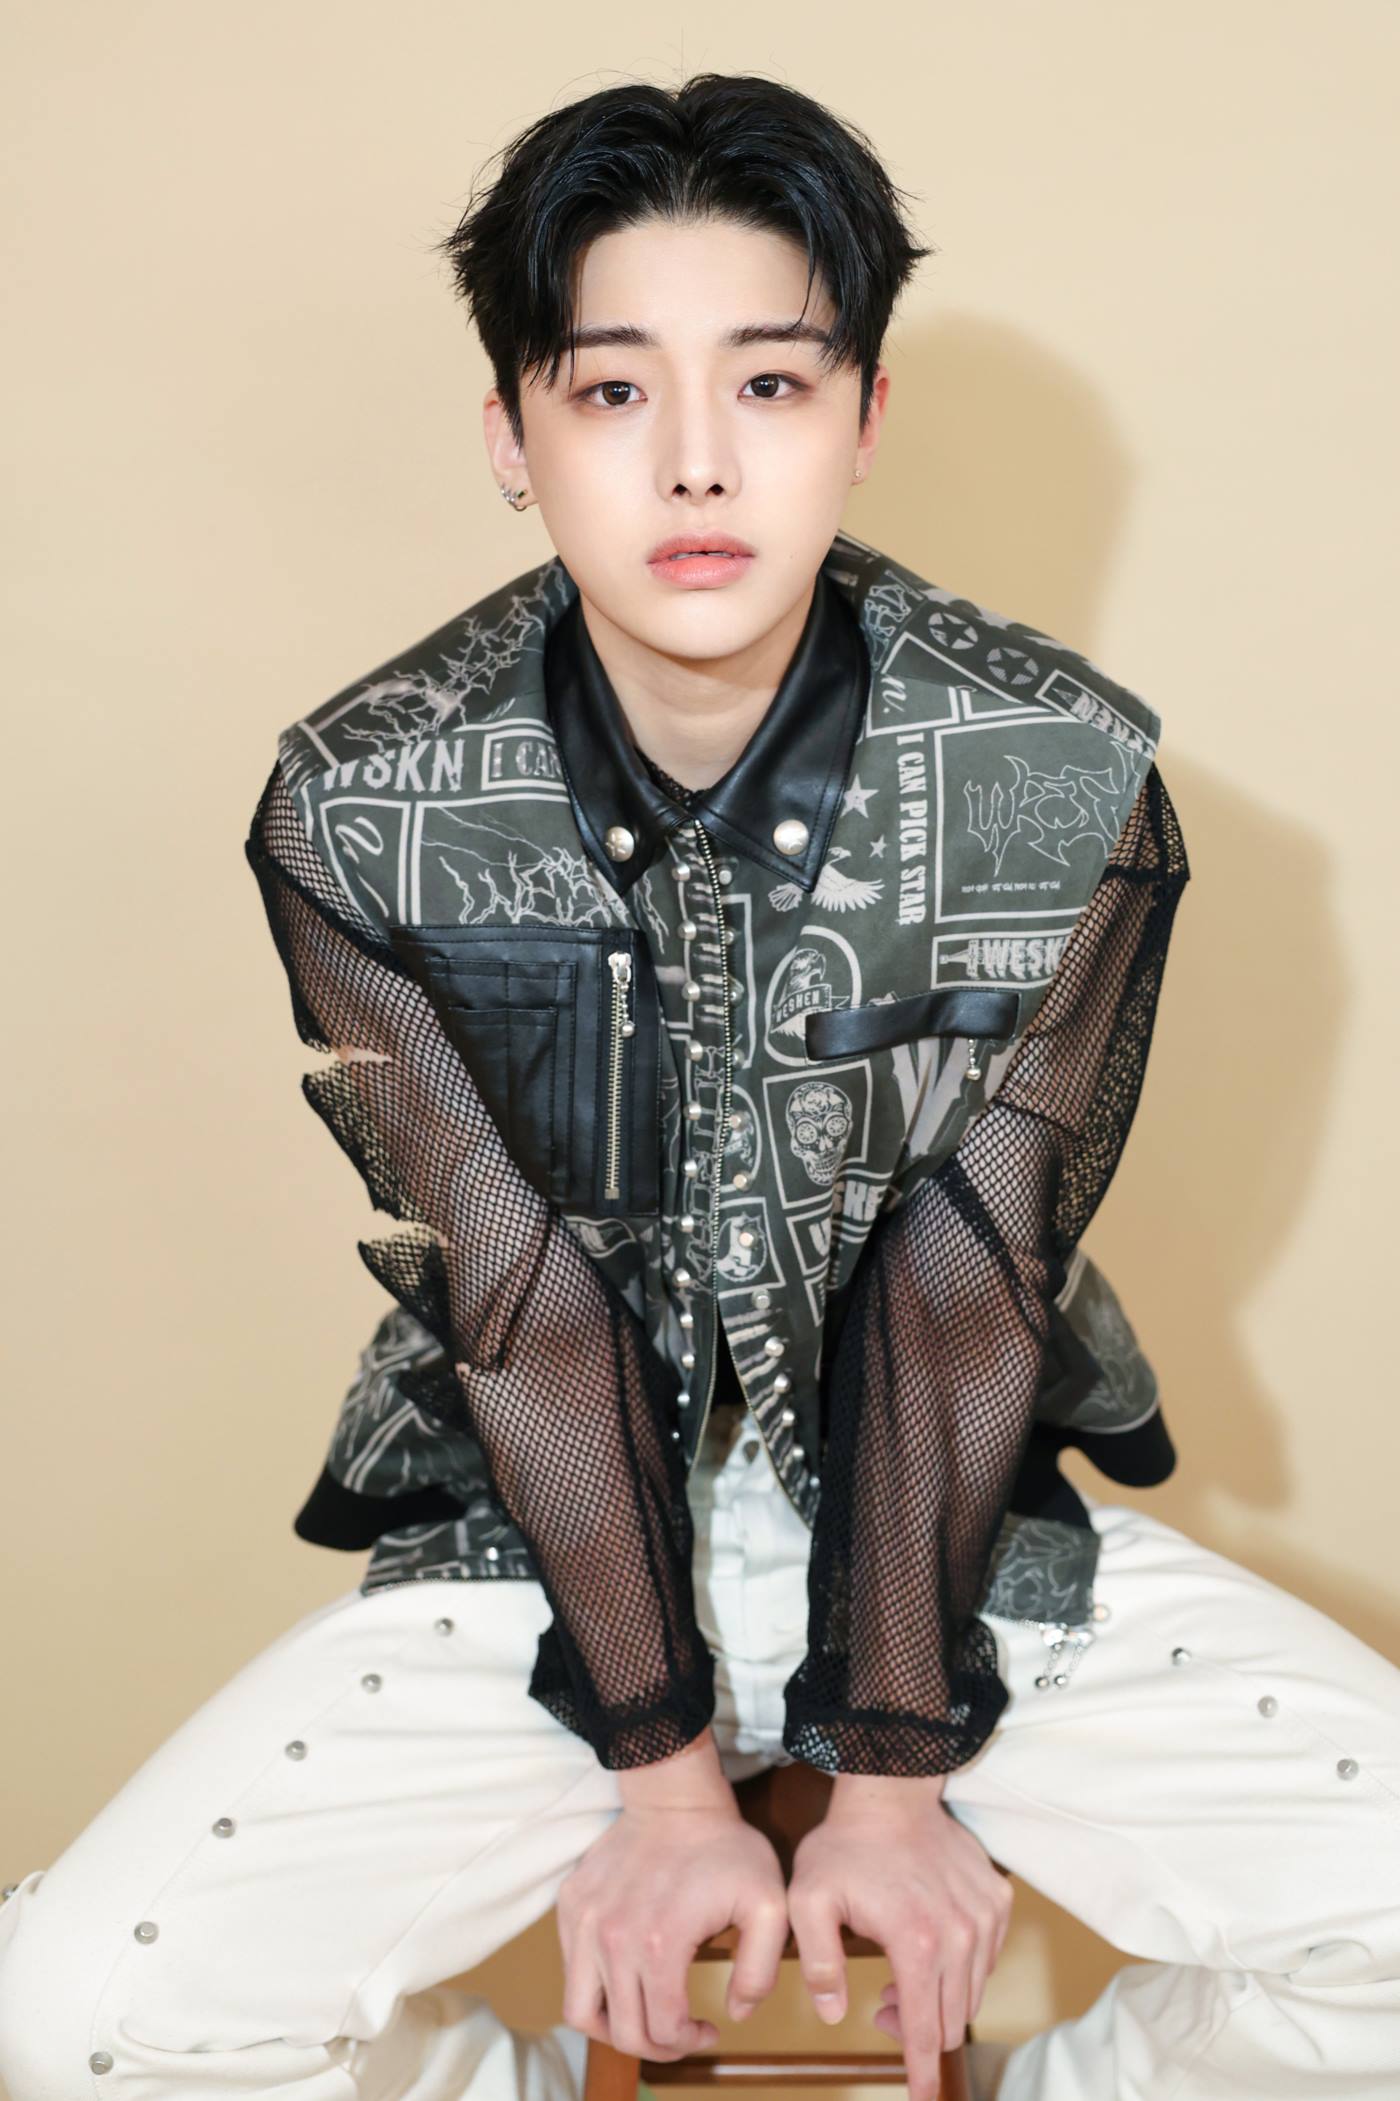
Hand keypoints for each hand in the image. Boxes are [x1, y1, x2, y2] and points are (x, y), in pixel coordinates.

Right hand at [555, 1734, 789, 2061]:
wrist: (674, 1796)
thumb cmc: (724, 1848)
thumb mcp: (768, 1904)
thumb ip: (760, 1970)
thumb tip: (736, 2013)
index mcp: (659, 1945)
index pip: (662, 2029)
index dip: (689, 2043)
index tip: (708, 2029)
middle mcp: (612, 1940)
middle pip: (621, 2032)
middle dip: (654, 2048)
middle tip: (678, 2035)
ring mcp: (585, 1922)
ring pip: (580, 2010)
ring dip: (613, 2029)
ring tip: (643, 2018)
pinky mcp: (570, 1906)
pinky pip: (570, 1970)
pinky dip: (594, 1987)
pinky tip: (626, 1974)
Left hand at [785, 1774, 1012, 2100]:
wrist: (889, 1791)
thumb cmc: (845, 1846)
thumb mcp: (808, 1901)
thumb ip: (817, 1963)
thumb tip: (834, 2013)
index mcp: (917, 1942)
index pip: (925, 2027)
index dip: (921, 2070)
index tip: (922, 2097)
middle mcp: (962, 1935)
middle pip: (951, 2018)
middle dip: (918, 2027)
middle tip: (882, 2005)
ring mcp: (985, 1917)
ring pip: (971, 1992)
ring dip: (938, 1998)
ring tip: (900, 1975)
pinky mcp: (998, 1901)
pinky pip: (987, 1958)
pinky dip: (961, 1966)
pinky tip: (929, 1944)